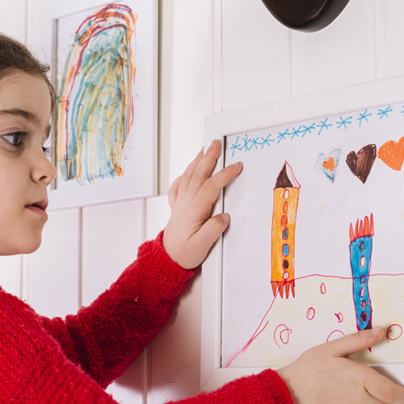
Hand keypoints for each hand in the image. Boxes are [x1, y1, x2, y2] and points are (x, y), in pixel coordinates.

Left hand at [162, 140, 242, 268]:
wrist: (167, 259)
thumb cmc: (184, 253)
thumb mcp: (202, 246)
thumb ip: (213, 230)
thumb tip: (224, 217)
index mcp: (194, 210)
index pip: (211, 186)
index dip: (224, 174)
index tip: (236, 166)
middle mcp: (186, 203)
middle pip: (198, 174)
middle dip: (208, 157)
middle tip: (216, 144)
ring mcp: (180, 203)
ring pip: (188, 176)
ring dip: (197, 161)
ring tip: (204, 150)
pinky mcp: (177, 207)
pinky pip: (178, 186)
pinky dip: (183, 175)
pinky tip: (187, 172)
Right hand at [277, 328, 403, 403]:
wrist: (290, 390)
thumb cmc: (308, 369)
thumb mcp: (332, 348)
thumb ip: (358, 340)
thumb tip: (379, 331)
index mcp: (359, 379)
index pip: (393, 393)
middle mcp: (358, 399)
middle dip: (398, 402)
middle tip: (396, 394)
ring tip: (379, 400)